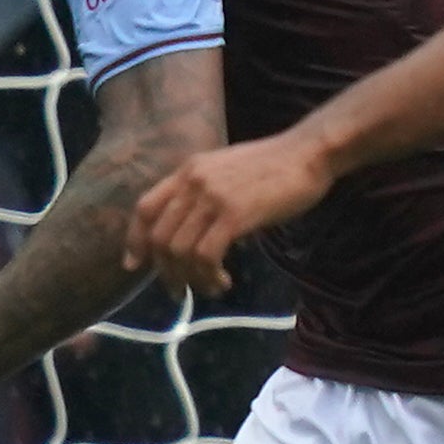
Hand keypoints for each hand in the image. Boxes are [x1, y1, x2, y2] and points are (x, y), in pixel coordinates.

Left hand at [125, 129, 333, 295]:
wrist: (309, 153)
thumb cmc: (275, 167)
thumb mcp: (226, 173)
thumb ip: (204, 196)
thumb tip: (195, 235)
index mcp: (187, 171)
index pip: (145, 207)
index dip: (135, 239)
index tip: (134, 265)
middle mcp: (192, 182)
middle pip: (159, 236)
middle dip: (165, 271)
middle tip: (179, 290)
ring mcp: (211, 197)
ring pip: (179, 250)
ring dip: (190, 278)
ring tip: (209, 288)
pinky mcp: (234, 214)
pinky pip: (205, 255)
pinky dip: (208, 276)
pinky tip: (223, 281)